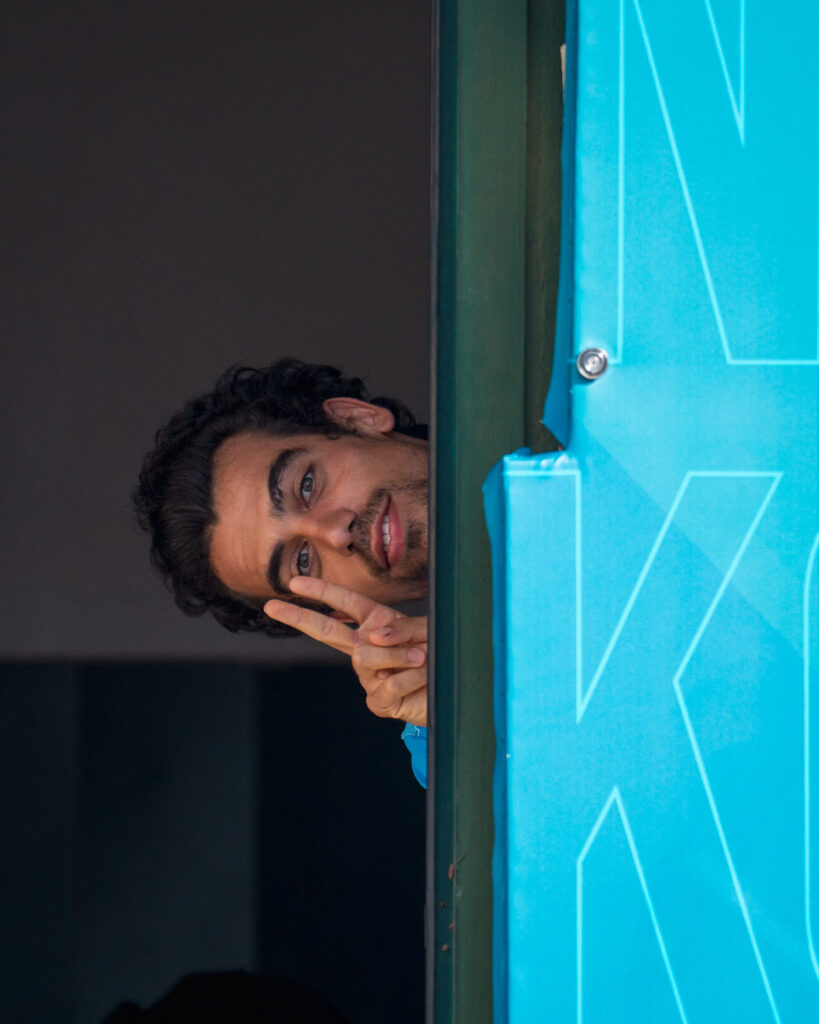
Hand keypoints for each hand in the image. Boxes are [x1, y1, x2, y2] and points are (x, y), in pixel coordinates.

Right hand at [264, 577, 427, 726]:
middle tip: (272, 605)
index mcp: (375, 623)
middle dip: (299, 616)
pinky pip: (387, 683)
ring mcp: (369, 675)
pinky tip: (422, 677)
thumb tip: (371, 637)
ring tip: (422, 658)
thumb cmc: (439, 654)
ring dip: (398, 654)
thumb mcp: (425, 632)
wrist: (454, 690)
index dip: (321, 591)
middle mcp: (366, 647)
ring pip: (366, 657)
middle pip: (326, 630)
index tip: (294, 583)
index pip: (344, 603)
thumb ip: (400, 629)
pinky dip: (410, 677)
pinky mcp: (378, 700)